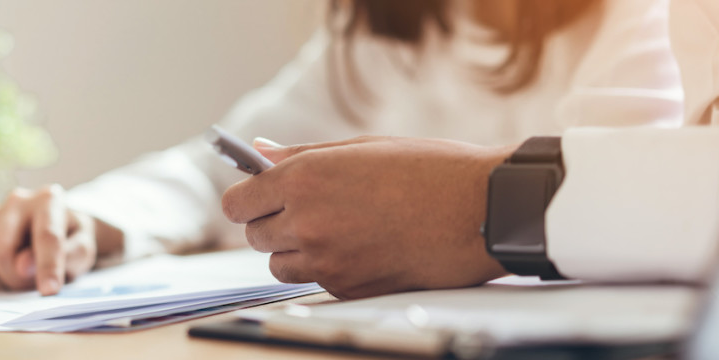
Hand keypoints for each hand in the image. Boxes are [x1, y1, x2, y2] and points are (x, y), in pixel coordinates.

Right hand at [0, 184, 107, 294]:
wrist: (57, 228)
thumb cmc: (72, 240)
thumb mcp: (83, 248)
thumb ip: (65, 255)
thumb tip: (23, 266)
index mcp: (49, 200)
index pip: (46, 236)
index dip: (48, 266)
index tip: (49, 291)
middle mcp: (17, 201)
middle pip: (1, 251)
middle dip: (18, 279)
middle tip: (35, 286)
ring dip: (5, 283)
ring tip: (25, 278)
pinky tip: (7, 275)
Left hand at [222, 136, 512, 298]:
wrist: (480, 209)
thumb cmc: (427, 169)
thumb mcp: (359, 147)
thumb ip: (301, 155)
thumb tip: (259, 153)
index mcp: (304, 179)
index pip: (237, 203)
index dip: (246, 199)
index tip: (258, 197)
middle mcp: (307, 223)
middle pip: (254, 236)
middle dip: (272, 222)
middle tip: (306, 208)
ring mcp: (326, 261)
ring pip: (279, 265)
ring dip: (295, 250)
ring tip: (336, 228)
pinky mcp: (348, 288)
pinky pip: (315, 282)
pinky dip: (327, 268)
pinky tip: (361, 246)